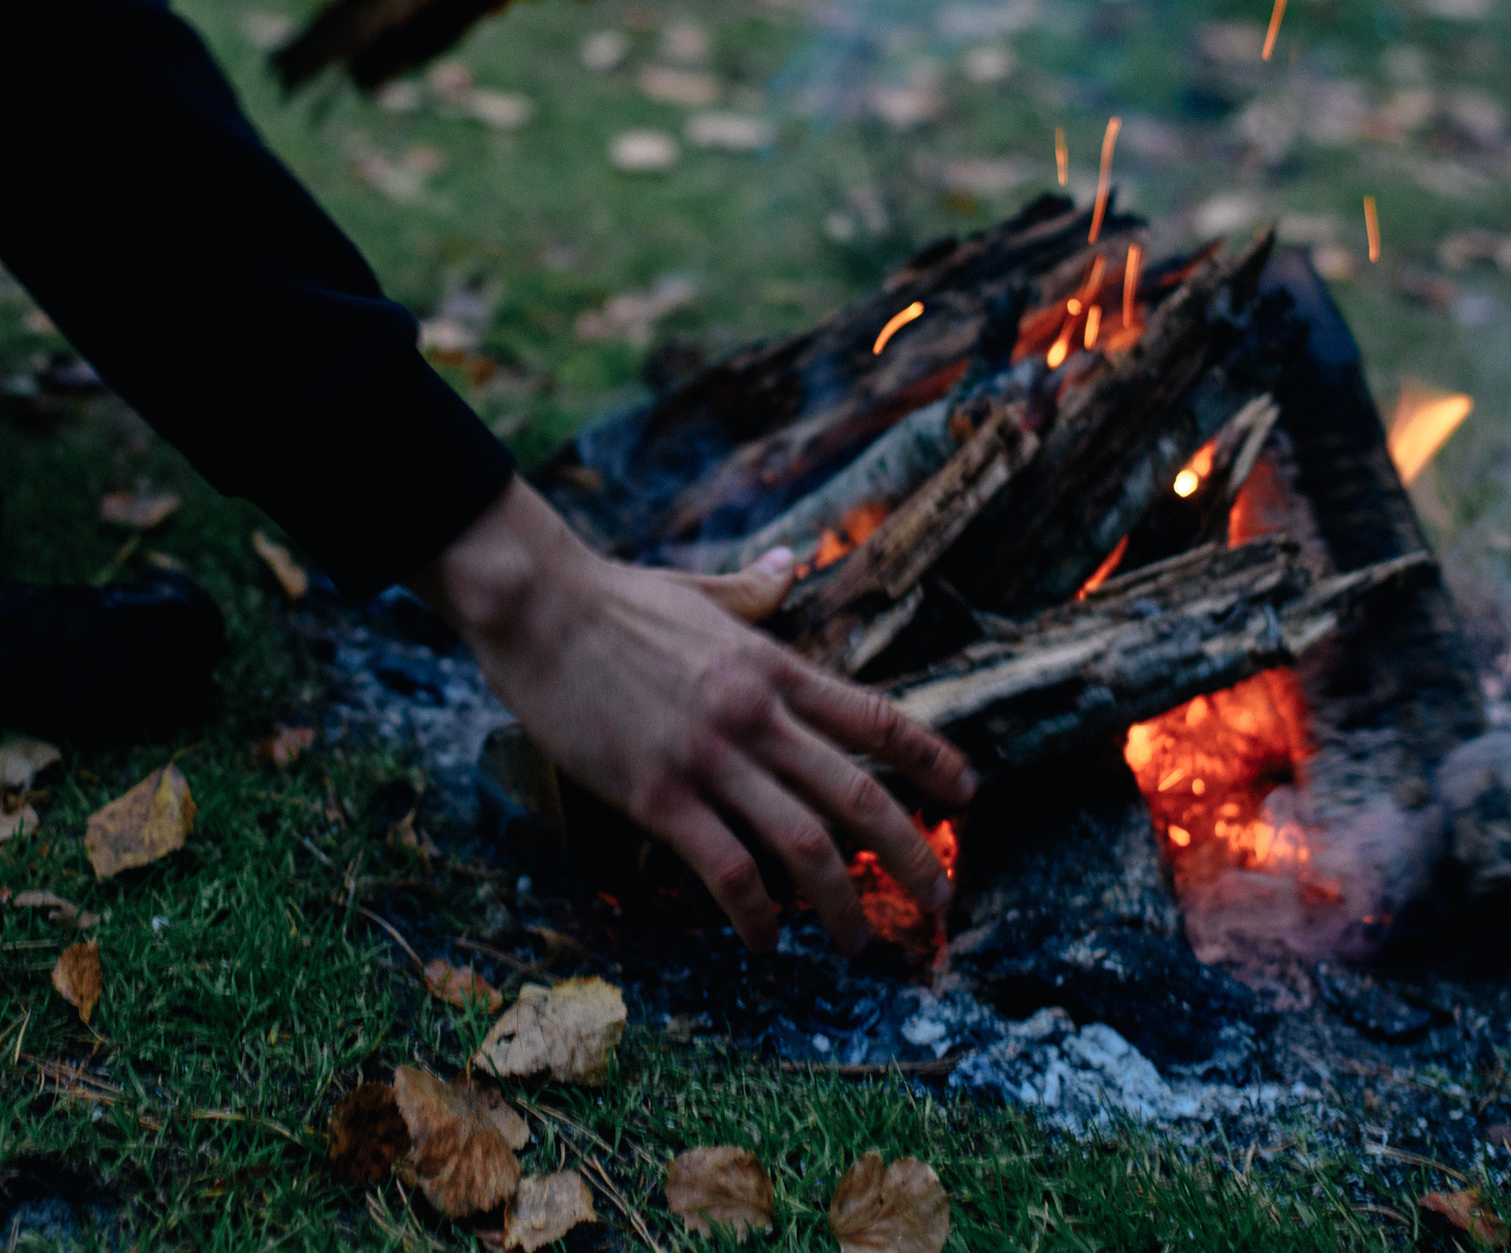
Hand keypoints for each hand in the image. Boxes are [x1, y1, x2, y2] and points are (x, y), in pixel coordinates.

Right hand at [414, 478, 977, 952]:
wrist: (540, 606)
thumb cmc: (612, 598)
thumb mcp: (697, 591)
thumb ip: (750, 592)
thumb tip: (789, 565)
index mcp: (773, 665)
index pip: (876, 718)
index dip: (932, 761)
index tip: (969, 797)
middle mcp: (757, 715)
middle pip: (860, 795)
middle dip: (909, 854)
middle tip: (940, 900)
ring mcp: (710, 758)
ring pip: (805, 845)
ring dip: (842, 903)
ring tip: (859, 941)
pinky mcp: (658, 795)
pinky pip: (725, 870)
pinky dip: (755, 917)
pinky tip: (763, 944)